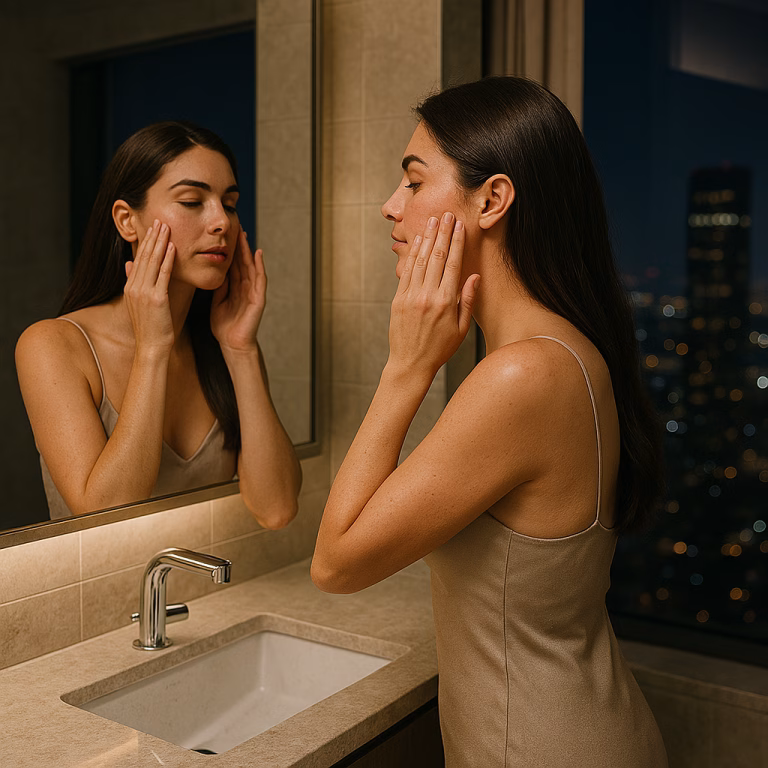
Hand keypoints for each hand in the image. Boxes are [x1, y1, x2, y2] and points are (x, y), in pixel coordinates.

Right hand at [124, 220, 174, 352]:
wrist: (152, 347)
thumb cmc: (151, 327)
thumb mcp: (139, 302)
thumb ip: (134, 281)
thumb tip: (128, 263)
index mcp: (130, 287)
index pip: (138, 259)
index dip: (146, 242)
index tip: (152, 228)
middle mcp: (134, 287)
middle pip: (144, 256)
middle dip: (152, 237)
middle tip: (159, 219)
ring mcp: (144, 292)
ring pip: (152, 262)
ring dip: (160, 243)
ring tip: (166, 227)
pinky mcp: (156, 299)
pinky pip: (163, 275)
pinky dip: (168, 260)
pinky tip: (173, 247)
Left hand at [211, 230, 266, 353]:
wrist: (232, 344)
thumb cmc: (224, 326)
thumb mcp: (216, 301)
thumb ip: (218, 286)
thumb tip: (212, 269)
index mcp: (234, 287)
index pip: (232, 263)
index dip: (228, 248)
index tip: (222, 233)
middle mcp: (245, 286)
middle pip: (242, 261)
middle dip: (238, 244)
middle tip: (234, 225)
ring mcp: (253, 292)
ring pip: (251, 266)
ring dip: (248, 250)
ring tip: (244, 234)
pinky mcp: (259, 298)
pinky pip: (260, 279)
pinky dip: (260, 266)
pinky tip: (257, 254)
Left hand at [387, 212, 478, 379]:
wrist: (410, 364)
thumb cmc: (439, 349)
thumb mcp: (461, 329)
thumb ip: (467, 301)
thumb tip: (474, 276)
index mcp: (446, 302)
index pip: (453, 264)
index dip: (456, 242)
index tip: (459, 226)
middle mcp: (427, 296)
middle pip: (437, 257)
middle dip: (443, 233)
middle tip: (447, 215)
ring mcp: (410, 296)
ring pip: (420, 260)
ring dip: (427, 238)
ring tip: (433, 221)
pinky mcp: (398, 299)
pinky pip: (407, 271)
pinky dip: (412, 254)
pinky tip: (418, 241)